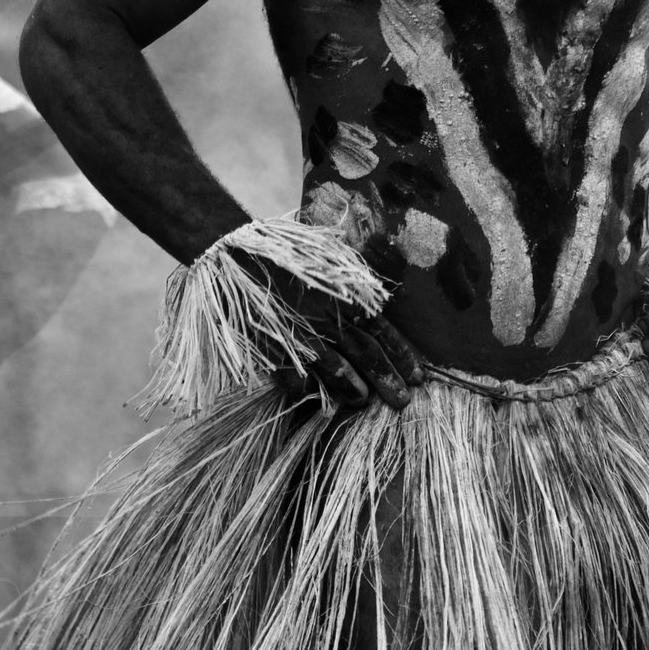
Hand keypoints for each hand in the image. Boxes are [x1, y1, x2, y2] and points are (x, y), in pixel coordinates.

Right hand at [242, 251, 423, 413]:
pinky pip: (292, 377)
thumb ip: (352, 274)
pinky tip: (312, 395)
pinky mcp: (271, 352)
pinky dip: (303, 388)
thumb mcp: (325, 252)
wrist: (231, 256)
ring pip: (335, 370)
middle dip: (388, 380)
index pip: (383, 330)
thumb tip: (379, 291)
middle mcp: (327, 319)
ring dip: (352, 388)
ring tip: (363, 401)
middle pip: (366, 355)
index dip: (402, 354)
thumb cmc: (282, 248)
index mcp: (343, 295)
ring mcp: (299, 339)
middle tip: (403, 401)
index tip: (418, 375)